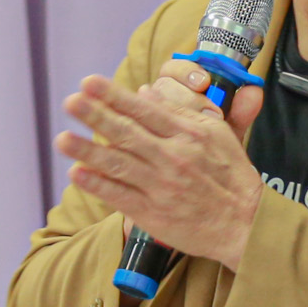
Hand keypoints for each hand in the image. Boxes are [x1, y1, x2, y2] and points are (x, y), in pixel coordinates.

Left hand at [57, 69, 266, 271]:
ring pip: (119, 164)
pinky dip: (98, 184)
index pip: (145, 110)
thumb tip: (145, 94)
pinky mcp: (153, 213)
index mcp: (188, 134)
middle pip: (128, 133)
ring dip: (87, 151)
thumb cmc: (231, 175)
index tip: (89, 82)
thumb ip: (181, 111)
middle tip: (71, 101)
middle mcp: (173, 157)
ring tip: (62, 139)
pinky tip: (77, 173)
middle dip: (96, 116)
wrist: (245, 223)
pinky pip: (120, 195)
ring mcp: (161, 186)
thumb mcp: (216, 133)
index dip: (115, 96)